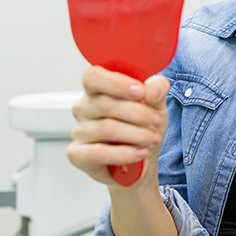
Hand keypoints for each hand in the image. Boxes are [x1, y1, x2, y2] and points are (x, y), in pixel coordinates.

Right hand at [67, 66, 169, 187]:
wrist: (142, 159)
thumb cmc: (143, 126)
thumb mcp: (156, 104)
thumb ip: (157, 89)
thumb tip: (151, 90)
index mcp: (97, 89)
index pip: (93, 76)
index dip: (116, 83)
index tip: (140, 92)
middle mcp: (83, 108)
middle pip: (104, 104)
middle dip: (138, 114)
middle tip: (156, 121)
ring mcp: (78, 131)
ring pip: (106, 128)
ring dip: (136, 135)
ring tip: (153, 139)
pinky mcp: (77, 154)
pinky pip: (98, 153)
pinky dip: (124, 153)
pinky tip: (140, 153)